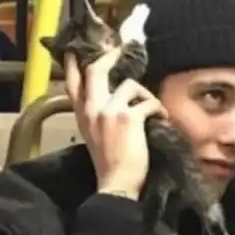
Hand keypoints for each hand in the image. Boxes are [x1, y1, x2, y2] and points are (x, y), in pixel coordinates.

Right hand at [64, 50, 165, 199]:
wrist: (116, 184)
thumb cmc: (109, 164)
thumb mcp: (94, 137)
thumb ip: (97, 117)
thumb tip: (112, 102)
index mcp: (82, 115)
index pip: (72, 83)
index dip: (73, 64)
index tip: (76, 50)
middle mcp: (92, 109)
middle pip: (96, 70)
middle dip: (110, 57)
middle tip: (120, 52)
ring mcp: (109, 111)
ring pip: (129, 84)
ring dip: (146, 94)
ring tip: (154, 109)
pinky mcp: (129, 118)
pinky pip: (148, 102)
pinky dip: (159, 109)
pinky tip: (163, 118)